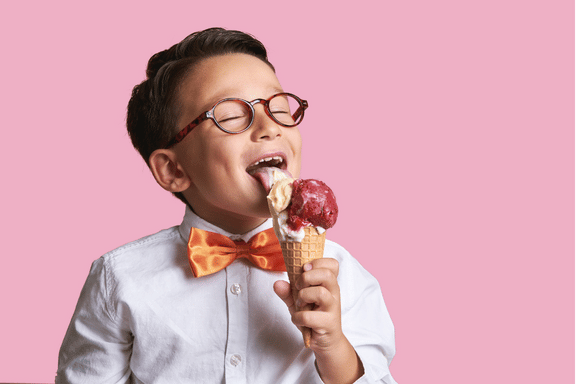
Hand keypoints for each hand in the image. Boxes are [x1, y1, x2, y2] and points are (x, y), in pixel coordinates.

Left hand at [274, 258, 363, 382]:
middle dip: (307, 277)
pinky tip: (297, 319)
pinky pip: (309, 316)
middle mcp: (333, 293)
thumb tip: (277, 283)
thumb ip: (287, 291)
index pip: (332, 264)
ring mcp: (332, 308)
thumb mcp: (298, 301)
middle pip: (327, 274)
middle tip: (298, 286)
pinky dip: (298, 317)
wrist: (325, 341)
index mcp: (328, 283)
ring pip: (321, 293)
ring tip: (299, 303)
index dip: (318, 262)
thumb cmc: (313, 317)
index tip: (304, 268)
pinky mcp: (328, 324)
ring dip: (303, 296)